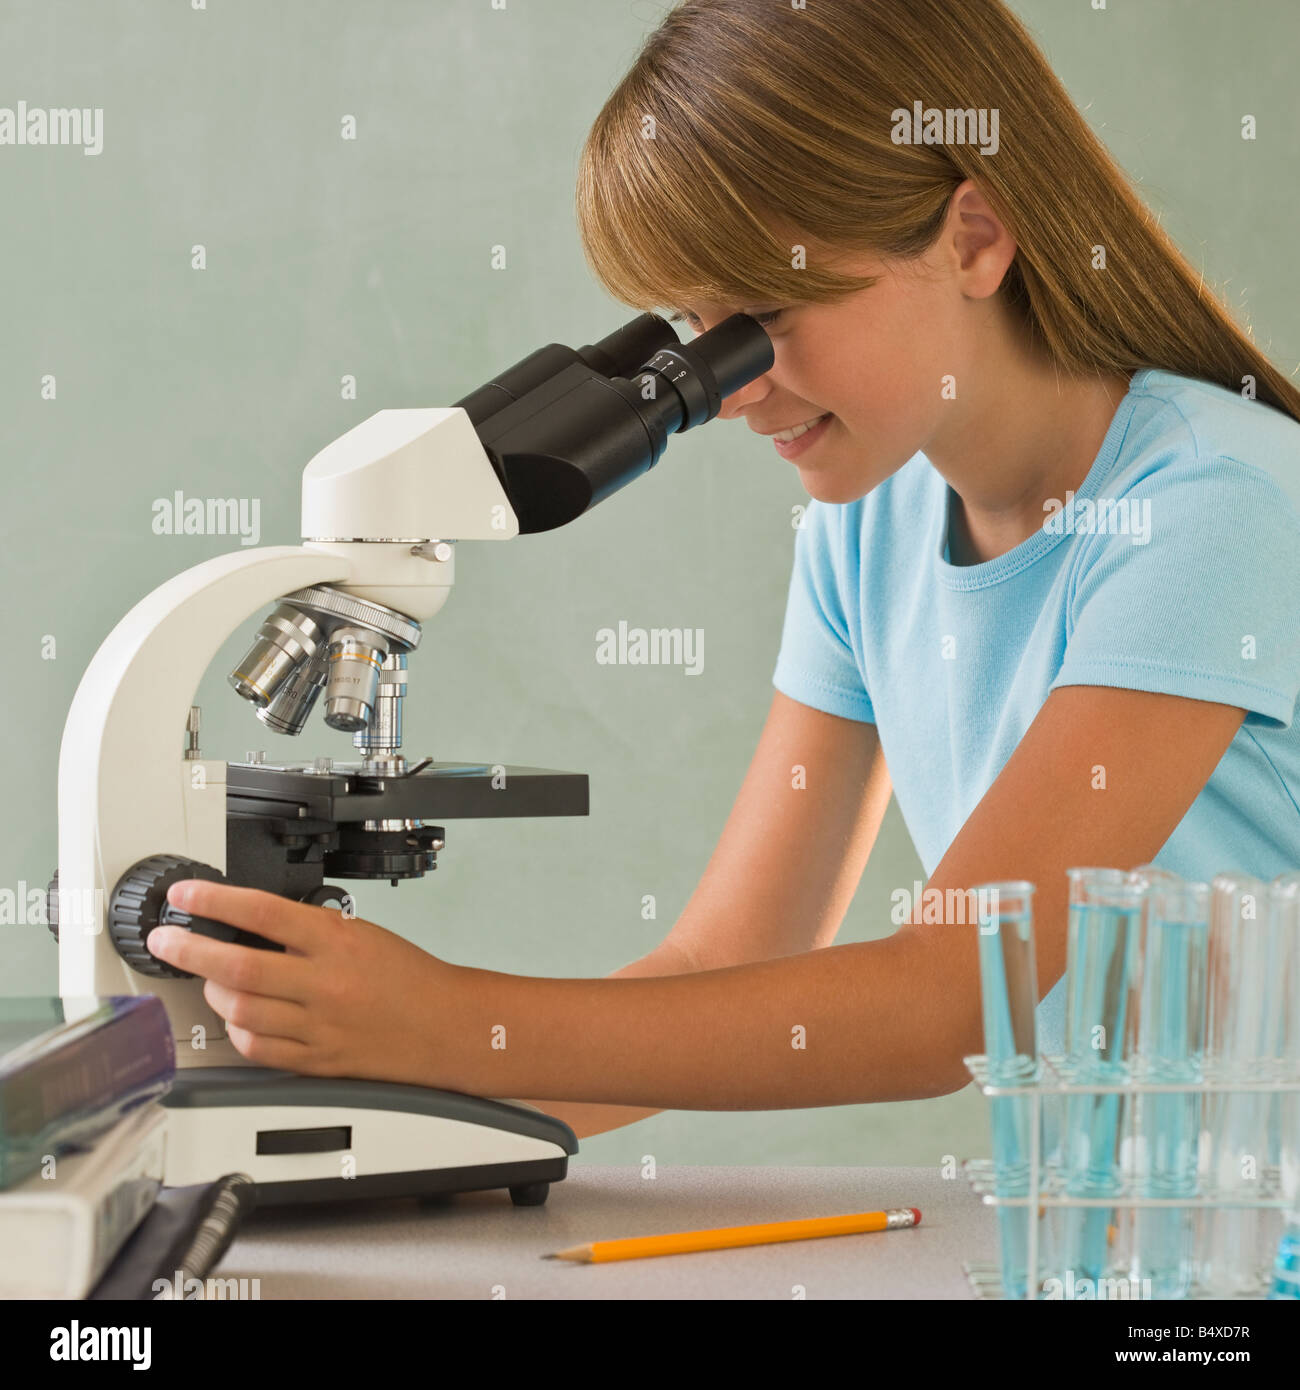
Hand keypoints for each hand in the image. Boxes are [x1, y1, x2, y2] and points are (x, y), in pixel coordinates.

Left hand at [146, 879, 474, 1088]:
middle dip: (189, 950)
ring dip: (212, 991)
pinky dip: (237, 1030)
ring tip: (208, 979)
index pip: (262, 912)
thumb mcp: (361, 932)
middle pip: (237, 966)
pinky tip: (237, 1017)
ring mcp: (318, 1026)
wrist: (444, 1025)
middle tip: (167, 941)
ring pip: (239, 1009)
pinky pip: (257, 1048)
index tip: (185, 896)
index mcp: (338, 940)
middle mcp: (325, 983)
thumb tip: (250, 922)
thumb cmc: (408, 977)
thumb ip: (308, 929)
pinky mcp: (315, 1061)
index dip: (214, 901)